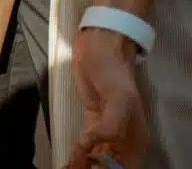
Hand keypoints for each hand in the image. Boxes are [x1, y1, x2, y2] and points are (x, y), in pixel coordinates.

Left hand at [67, 28, 148, 168]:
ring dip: (82, 163)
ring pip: (96, 158)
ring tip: (66, 163)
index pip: (124, 168)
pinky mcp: (92, 121)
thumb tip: (90, 144)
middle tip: (71, 164)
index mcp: (135, 138)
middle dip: (91, 167)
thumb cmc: (113, 70)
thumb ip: (110, 125)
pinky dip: (78, 153)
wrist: (99, 47)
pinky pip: (86, 145)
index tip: (88, 166)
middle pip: (108, 165)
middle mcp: (124, 139)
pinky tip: (67, 158)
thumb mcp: (119, 97)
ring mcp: (107, 130)